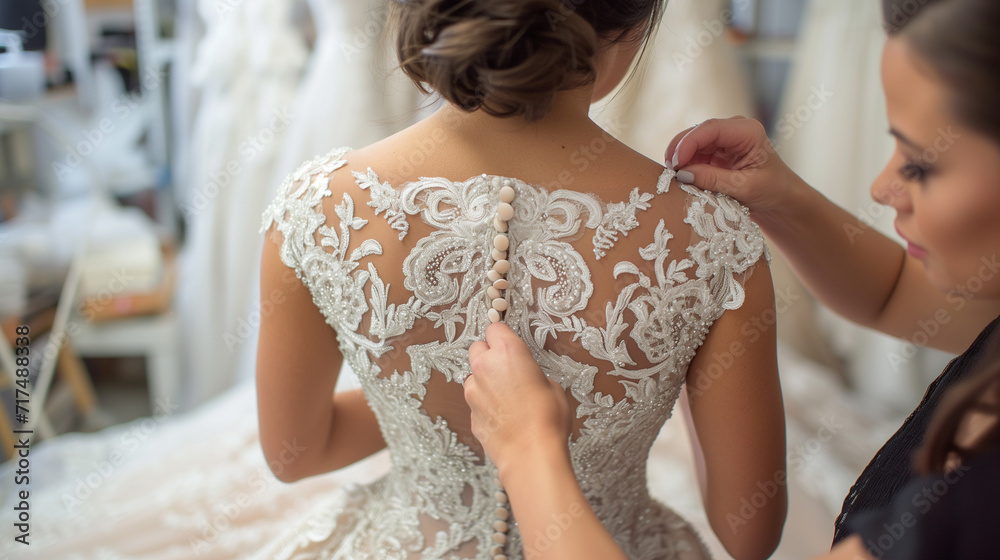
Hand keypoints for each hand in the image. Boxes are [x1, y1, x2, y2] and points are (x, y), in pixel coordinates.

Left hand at [465, 322, 571, 476]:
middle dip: (490, 355)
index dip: (503, 336)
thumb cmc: (546, 420)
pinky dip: (485, 402)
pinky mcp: (470, 412)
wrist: (530, 454)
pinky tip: (503, 414)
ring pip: (473, 375)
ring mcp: (474, 390)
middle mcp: (485, 367)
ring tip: (507, 395)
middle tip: (508, 367)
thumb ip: (534, 374)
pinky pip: (475, 399)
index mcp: (508, 353)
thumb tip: (529, 378)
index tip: (509, 342)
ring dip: (485, 380)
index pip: (495, 328)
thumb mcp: (552, 386)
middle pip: (478, 348)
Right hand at [665, 116, 804, 221]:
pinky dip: (686, 165)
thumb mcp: (743, 187)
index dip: (688, 143)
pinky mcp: (716, 152)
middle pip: (698, 132)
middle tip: (668, 172)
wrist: (782, 201)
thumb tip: (682, 174)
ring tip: (673, 177)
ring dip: (681, 159)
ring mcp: (724, 140)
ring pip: (692, 143)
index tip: (675, 163)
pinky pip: (694, 154)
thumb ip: (712, 179)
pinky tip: (681, 177)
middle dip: (680, 150)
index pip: (710, 129)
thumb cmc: (772, 191)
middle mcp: (734, 130)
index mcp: (747, 131)